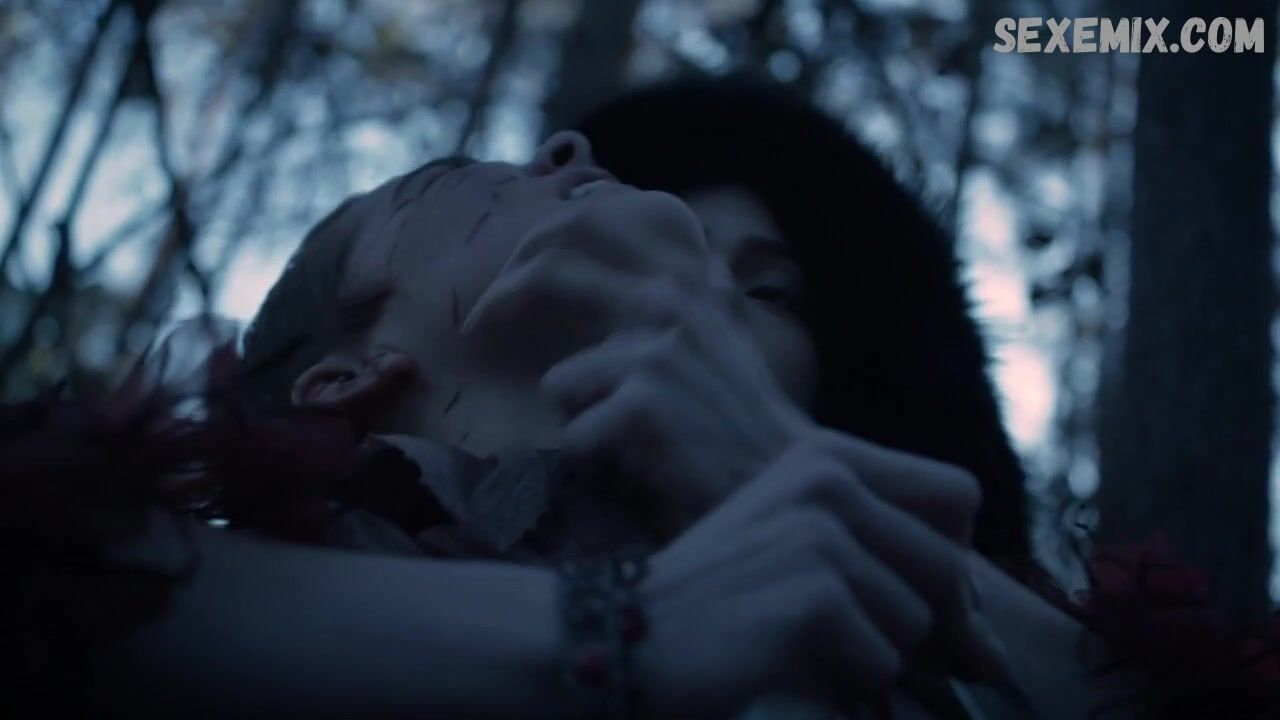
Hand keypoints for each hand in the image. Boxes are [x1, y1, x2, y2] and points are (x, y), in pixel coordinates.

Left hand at [462, 189, 815, 527]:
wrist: (779, 479)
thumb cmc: (735, 412)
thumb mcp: (713, 327)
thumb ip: (665, 278)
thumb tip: (601, 207)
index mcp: (684, 275)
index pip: (588, 218)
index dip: (535, 241)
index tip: (510, 275)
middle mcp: (670, 300)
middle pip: (549, 269)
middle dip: (500, 299)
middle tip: (477, 327)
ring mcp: (655, 352)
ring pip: (560, 382)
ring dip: (580, 418)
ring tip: (626, 440)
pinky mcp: (641, 406)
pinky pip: (575, 434)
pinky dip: (597, 457)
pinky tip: (638, 465)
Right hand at [635, 440, 1001, 717]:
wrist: (626, 632)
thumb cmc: (719, 603)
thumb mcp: (805, 559)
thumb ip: (895, 579)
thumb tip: (999, 658)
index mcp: (827, 457)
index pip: (957, 504)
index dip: (948, 565)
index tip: (908, 603)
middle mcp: (829, 482)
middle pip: (947, 572)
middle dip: (918, 626)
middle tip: (844, 639)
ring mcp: (821, 535)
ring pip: (913, 624)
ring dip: (864, 652)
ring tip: (790, 637)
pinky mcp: (814, 595)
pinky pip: (879, 661)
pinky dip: (840, 679)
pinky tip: (776, 655)